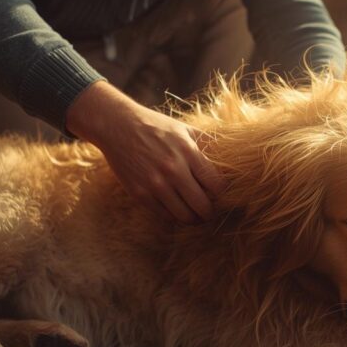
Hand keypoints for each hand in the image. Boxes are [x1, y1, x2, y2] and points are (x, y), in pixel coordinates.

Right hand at [66, 81, 225, 222]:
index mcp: (188, 152)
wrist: (118, 126)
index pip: (217, 185)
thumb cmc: (155, 127)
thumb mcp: (184, 129)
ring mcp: (156, 184)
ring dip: (194, 219)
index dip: (222, 193)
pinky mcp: (141, 194)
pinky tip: (178, 211)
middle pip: (203, 205)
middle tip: (210, 211)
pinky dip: (174, 217)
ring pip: (184, 216)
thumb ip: (206, 144)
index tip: (219, 194)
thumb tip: (228, 161)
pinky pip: (165, 216)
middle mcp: (173, 170)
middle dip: (210, 212)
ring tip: (196, 216)